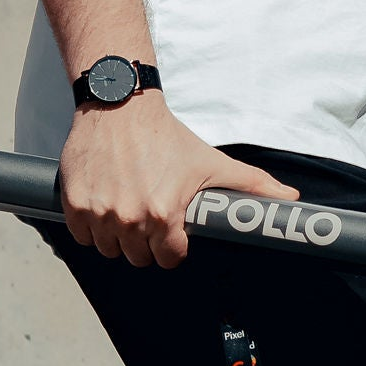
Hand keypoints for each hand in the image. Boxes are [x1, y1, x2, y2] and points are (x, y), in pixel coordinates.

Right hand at [59, 94, 294, 267]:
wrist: (119, 106)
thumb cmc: (167, 136)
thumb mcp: (212, 161)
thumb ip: (252, 185)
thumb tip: (291, 199)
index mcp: (163, 215)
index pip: (167, 259)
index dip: (172, 247)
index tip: (170, 231)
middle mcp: (129, 218)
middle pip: (137, 257)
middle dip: (145, 243)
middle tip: (148, 217)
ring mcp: (99, 212)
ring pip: (108, 249)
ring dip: (117, 237)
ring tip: (126, 209)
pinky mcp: (74, 204)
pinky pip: (82, 236)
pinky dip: (90, 227)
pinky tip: (104, 206)